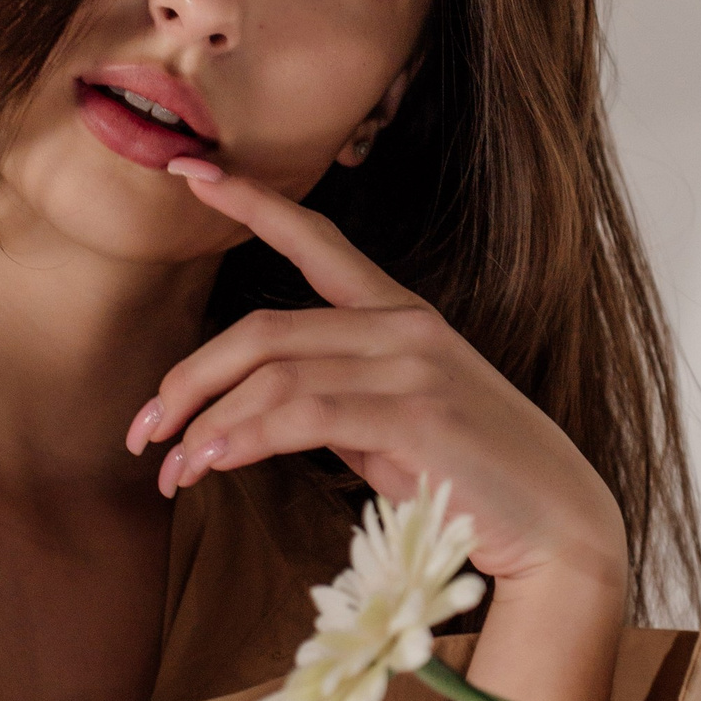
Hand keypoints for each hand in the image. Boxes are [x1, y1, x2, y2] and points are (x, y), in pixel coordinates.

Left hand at [128, 159, 624, 597]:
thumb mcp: (394, 426)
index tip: (192, 172)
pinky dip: (243, 438)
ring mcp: (414, 365)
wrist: (558, 528)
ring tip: (172, 469)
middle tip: (143, 428)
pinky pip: (303, 412)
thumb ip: (334, 401)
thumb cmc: (471, 483)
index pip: (319, 241)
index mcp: (401, 316)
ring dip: (206, 423)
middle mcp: (405, 327)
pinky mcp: (417, 414)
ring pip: (273, 374)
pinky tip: (212, 464)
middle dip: (189, 379)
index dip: (254, 203)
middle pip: (262, 330)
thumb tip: (251, 414)